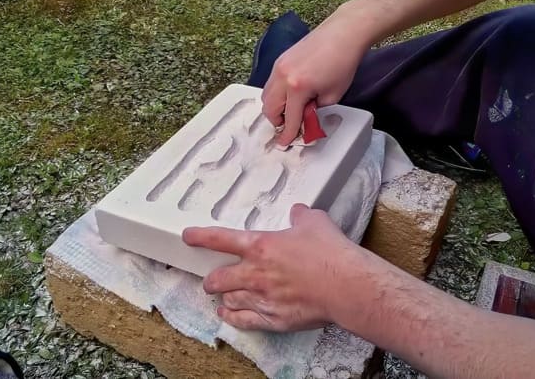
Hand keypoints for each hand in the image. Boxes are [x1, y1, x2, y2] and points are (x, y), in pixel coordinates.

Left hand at [182, 204, 364, 331]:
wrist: (346, 286)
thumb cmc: (330, 254)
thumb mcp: (314, 222)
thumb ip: (300, 216)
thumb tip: (298, 212)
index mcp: (260, 246)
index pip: (220, 239)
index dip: (200, 237)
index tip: (188, 236)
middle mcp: (254, 273)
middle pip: (217, 279)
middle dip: (211, 279)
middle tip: (212, 278)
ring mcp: (261, 298)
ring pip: (229, 300)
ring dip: (225, 297)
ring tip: (224, 296)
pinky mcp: (272, 319)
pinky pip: (242, 321)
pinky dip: (232, 318)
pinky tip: (228, 315)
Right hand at [262, 12, 371, 146]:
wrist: (343, 34)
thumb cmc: (343, 63)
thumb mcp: (332, 96)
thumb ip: (314, 110)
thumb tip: (303, 116)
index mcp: (297, 88)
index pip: (289, 118)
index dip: (287, 134)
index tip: (284, 143)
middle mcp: (283, 77)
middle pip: (268, 108)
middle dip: (277, 120)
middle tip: (289, 124)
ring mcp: (279, 67)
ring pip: (266, 95)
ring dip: (274, 107)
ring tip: (291, 109)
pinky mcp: (280, 60)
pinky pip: (271, 83)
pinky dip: (277, 93)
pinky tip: (292, 94)